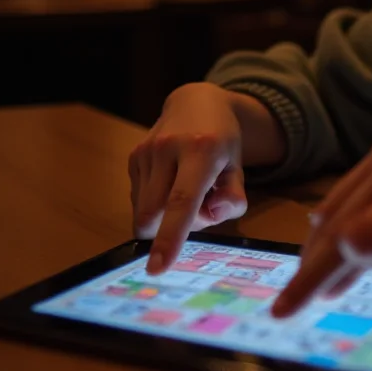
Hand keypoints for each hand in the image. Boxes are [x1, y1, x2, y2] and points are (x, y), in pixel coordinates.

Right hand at [128, 83, 247, 273]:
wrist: (197, 103)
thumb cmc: (223, 141)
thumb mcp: (238, 167)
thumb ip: (234, 198)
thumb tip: (213, 214)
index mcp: (202, 150)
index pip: (182, 201)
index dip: (170, 237)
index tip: (158, 267)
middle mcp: (169, 148)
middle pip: (154, 214)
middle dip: (170, 229)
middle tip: (198, 209)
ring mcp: (146, 151)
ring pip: (143, 211)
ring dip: (163, 217)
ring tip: (186, 191)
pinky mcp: (133, 156)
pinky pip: (138, 200)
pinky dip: (155, 204)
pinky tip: (171, 183)